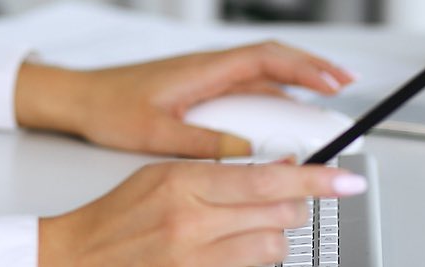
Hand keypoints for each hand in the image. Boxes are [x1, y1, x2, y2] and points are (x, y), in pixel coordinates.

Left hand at [14, 43, 355, 157]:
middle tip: (345, 84)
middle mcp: (206, 67)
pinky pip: (245, 86)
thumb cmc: (110, 107)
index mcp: (200, 69)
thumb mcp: (155, 132)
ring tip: (326, 99)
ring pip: (260, 73)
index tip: (334, 79)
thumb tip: (245, 155)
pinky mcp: (199, 88)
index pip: (263, 59)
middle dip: (311, 68)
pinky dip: (272, 95)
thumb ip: (201, 144)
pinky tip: (284, 116)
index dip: (303, 66)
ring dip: (294, 82)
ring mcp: (204, 76)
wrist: (81, 97)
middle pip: (271, 59)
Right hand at [37, 159, 367, 266]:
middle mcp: (193, 222)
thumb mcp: (161, 175)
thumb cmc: (117, 217)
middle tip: (282, 200)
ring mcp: (197, 258)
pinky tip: (234, 249)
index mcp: (183, 183)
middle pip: (279, 213)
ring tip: (245, 229)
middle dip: (291, 205)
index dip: (315, 180)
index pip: (266, 179)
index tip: (345, 180)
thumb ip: (216, 170)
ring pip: (273, 246)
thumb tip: (274, 168)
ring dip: (272, 235)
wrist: (79, 257)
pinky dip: (253, 258)